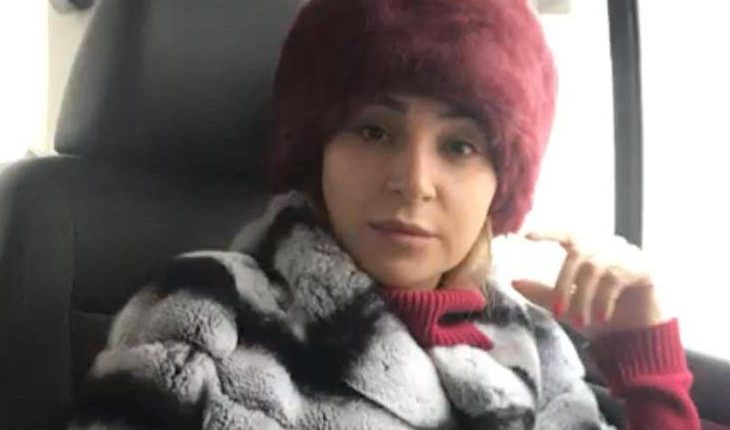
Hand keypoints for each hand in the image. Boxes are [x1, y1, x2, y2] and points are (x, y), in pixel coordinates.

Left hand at [511, 231, 667, 337]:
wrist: (640, 330)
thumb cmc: (600, 312)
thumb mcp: (568, 304)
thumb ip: (543, 292)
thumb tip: (513, 282)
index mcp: (587, 250)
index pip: (565, 234)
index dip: (546, 232)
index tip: (525, 235)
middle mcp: (605, 246)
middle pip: (577, 254)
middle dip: (563, 284)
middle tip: (558, 311)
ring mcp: (625, 254)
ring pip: (594, 268)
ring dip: (583, 298)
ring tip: (581, 321)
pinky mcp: (642, 267)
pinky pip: (614, 279)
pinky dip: (603, 301)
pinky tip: (601, 317)